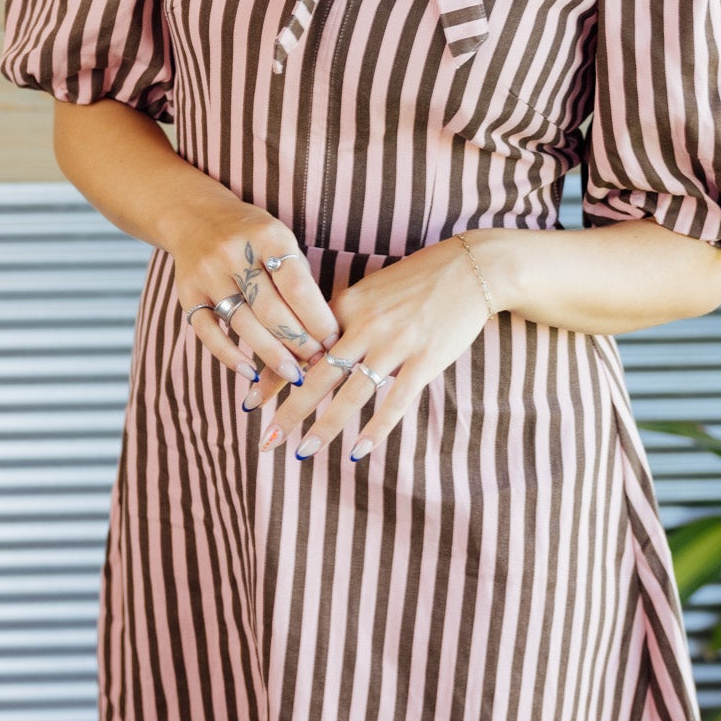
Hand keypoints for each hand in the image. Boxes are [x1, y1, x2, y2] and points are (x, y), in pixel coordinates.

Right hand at [168, 196, 340, 398]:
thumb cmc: (252, 235)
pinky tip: (250, 372)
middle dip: (299, 343)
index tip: (334, 343)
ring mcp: (208, 274)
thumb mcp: (280, 241)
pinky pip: (208, 332)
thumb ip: (297, 280)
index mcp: (267, 237)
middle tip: (319, 365)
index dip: (318, 320)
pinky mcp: (189, 293)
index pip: (297, 287)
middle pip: (271, 310)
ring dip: (272, 355)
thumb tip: (322, 332)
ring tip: (294, 375)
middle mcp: (234, 254)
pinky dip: (229, 356)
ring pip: (243, 324)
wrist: (196, 216)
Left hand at [258, 234, 496, 463]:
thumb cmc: (418, 280)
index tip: (250, 401)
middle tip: (266, 440)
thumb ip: (343, 318)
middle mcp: (365, 325)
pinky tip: (358, 451)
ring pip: (351, 395)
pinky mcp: (424, 360)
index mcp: (347, 306)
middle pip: (318, 376)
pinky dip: (375, 430)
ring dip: (324, 427)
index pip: (301, 346)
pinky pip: (395, 402)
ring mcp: (395, 344)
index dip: (273, 375)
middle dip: (289, 411)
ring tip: (302, 452)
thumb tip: (314, 352)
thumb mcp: (371, 290)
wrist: (470, 267)